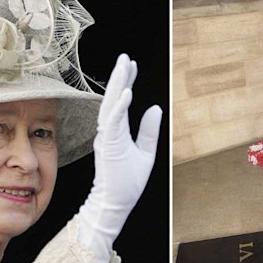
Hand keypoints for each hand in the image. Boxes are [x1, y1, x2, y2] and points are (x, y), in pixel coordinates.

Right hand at [77, 54, 161, 262]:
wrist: (115, 205)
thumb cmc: (127, 183)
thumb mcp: (146, 153)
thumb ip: (149, 131)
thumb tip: (155, 108)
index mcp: (117, 132)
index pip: (121, 102)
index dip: (125, 82)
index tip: (131, 65)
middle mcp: (109, 132)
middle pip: (113, 98)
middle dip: (120, 76)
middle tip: (125, 57)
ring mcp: (107, 138)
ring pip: (111, 105)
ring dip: (118, 84)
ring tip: (124, 65)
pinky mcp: (108, 146)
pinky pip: (114, 122)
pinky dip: (120, 106)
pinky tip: (127, 92)